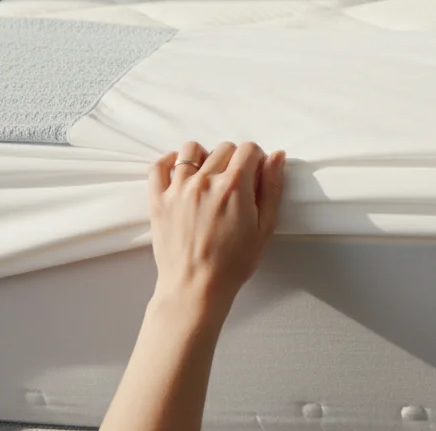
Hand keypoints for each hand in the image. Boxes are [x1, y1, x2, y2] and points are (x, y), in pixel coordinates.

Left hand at [147, 141, 285, 318]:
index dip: (256, 159)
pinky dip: (171, 161)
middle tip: (235, 183)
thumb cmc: (233, 263)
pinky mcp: (158, 199)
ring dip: (204, 156)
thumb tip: (276, 156)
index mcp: (235, 187)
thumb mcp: (265, 227)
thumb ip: (272, 187)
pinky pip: (159, 165)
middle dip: (234, 160)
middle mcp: (205, 181)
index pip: (248, 149)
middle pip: (224, 148)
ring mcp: (178, 188)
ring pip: (192, 149)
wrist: (196, 288)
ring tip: (209, 176)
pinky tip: (181, 170)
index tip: (255, 174)